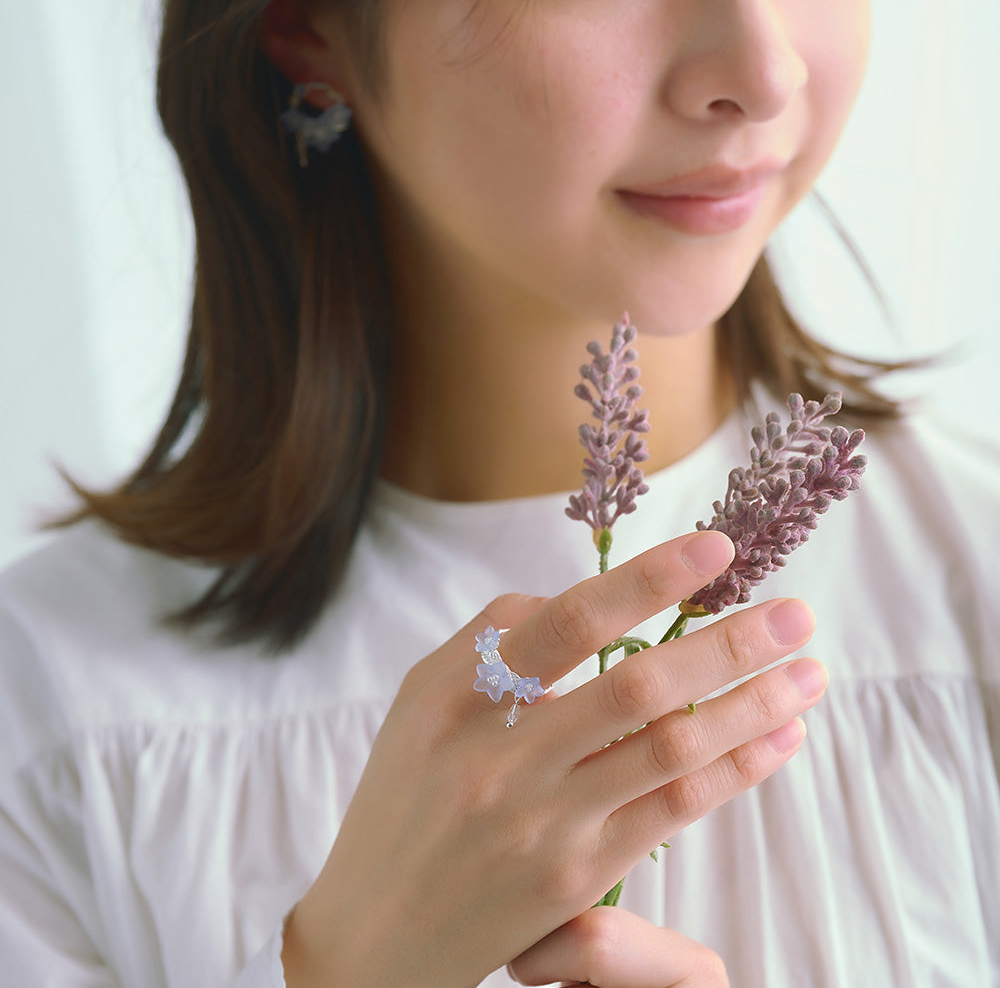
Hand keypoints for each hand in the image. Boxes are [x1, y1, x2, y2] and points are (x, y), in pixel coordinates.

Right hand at [282, 531, 823, 987]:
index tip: (715, 551)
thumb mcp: (421, 698)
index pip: (567, 624)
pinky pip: (673, 811)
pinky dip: (735, 770)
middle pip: (637, 687)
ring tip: (808, 672)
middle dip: (729, 643)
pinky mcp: (578, 877)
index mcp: (456, 697)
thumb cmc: (403, 796)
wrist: (375, 932)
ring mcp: (544, 824)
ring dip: (751, 706)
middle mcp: (501, 759)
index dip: (646, 581)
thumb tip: (586, 599)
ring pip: (671, 751)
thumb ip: (493, 637)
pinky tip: (778, 738)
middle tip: (798, 614)